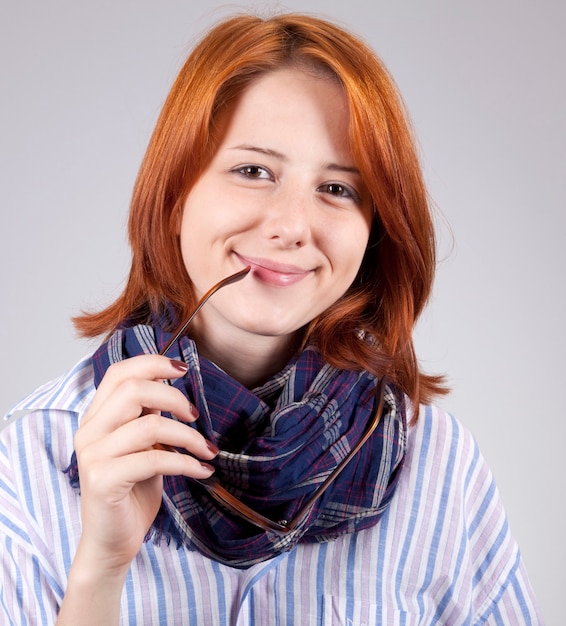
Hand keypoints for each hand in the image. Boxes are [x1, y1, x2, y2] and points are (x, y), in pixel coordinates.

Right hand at [72, 354, 215, 572]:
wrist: (112, 542)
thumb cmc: (132, 490)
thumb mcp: (143, 446)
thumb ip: (148, 417)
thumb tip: (171, 389)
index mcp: (96, 417)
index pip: (118, 373)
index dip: (152, 363)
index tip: (183, 369)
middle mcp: (88, 431)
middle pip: (134, 390)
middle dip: (174, 398)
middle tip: (195, 416)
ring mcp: (93, 455)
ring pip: (150, 425)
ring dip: (188, 436)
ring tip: (207, 450)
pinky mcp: (103, 480)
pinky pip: (154, 459)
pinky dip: (186, 463)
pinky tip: (203, 471)